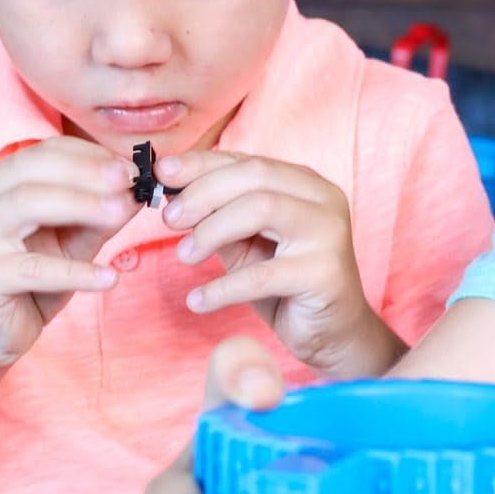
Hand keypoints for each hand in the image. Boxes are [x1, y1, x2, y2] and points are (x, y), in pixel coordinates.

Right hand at [0, 136, 135, 369]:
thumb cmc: (35, 275)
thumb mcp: (76, 237)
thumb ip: (102, 214)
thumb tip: (139, 191)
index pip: (44, 152)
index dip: (90, 154)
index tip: (130, 165)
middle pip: (32, 169)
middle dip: (87, 171)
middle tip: (129, 181)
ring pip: (26, 204)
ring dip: (81, 204)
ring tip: (122, 212)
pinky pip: (33, 269)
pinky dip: (76, 271)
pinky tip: (109, 278)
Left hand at [156, 151, 395, 374]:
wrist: (333, 332)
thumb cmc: (286, 284)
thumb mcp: (247, 244)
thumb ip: (219, 216)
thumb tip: (171, 196)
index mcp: (306, 184)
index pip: (248, 161)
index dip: (201, 164)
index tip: (162, 174)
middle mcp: (323, 199)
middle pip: (254, 177)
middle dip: (203, 194)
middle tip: (169, 221)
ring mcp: (328, 233)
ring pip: (261, 209)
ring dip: (211, 231)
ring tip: (185, 256)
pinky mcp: (324, 273)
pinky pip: (262, 275)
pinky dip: (222, 288)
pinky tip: (198, 301)